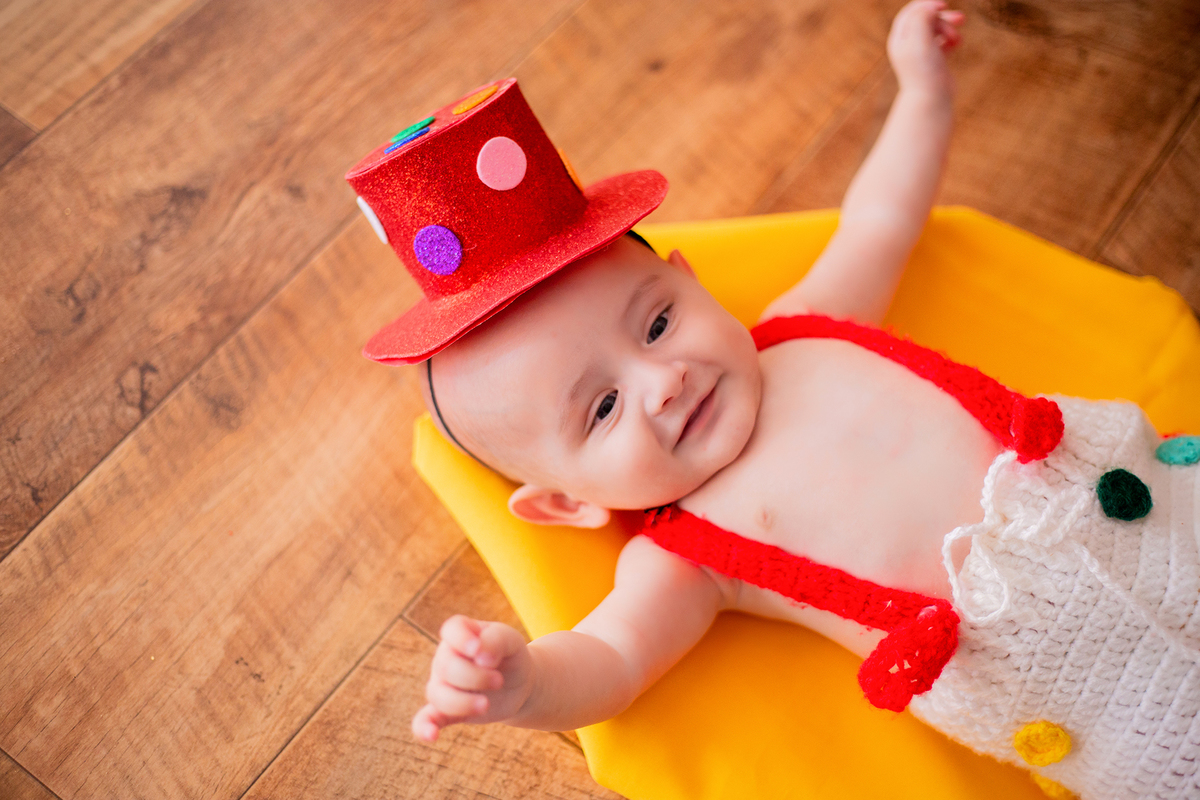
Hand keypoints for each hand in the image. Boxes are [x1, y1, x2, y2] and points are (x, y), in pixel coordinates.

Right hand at [412, 615, 533, 741]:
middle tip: (499, 681)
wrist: (518, 683)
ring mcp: (442, 684)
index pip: (452, 630)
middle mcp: (445, 657)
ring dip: (462, 702)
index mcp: (461, 633)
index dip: (462, 640)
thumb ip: (496, 640)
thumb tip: (480, 656)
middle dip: (475, 677)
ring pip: (438, 694)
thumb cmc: (511, 655)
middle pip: (447, 667)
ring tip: (486, 705)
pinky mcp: (445, 711)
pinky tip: (431, 735)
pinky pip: (425, 719)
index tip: (477, 650)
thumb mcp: (511, 641)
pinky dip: (424, 727)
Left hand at [887, 1, 963, 96]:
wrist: (931, 100)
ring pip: (936, 30)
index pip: (911, 12)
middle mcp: (908, 46)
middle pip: (925, 19)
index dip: (927, 4)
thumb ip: (922, 18)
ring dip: (950, 29)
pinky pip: (944, 43)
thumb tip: (929, 6)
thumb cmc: (924, 71)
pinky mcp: (934, 62)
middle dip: (943, 17)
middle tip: (961, 18)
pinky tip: (958, 44)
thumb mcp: (920, 40)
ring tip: (958, 38)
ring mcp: (921, 54)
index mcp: (899, 40)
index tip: (944, 5)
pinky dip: (952, 40)